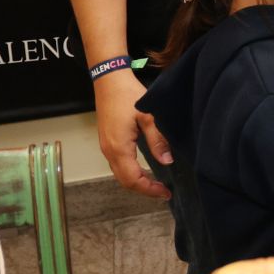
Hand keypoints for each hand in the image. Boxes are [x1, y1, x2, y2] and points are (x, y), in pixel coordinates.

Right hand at [95, 68, 170, 199]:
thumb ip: (158, 139)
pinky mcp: (107, 142)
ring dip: (137, 182)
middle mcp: (109, 151)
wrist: (109, 80)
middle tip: (163, 192)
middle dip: (144, 189)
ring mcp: (106, 147)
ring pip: (120, 174)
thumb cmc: (128, 95)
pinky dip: (131, 173)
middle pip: (125, 181)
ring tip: (156, 185)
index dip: (149, 189)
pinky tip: (144, 171)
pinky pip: (118, 165)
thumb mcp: (148, 116)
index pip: (133, 179)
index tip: (165, 193)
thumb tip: (167, 161)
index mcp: (119, 147)